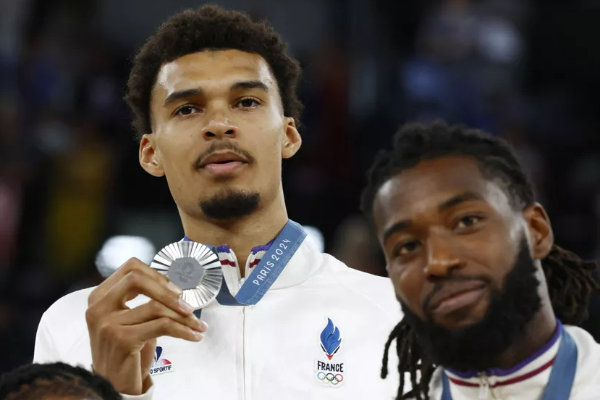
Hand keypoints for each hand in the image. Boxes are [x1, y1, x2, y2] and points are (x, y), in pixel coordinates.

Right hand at [86, 258, 206, 394]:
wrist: (113, 385)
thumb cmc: (127, 349)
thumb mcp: (130, 318)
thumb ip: (144, 298)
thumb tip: (178, 287)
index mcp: (99, 296)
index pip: (130, 268)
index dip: (157, 275)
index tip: (176, 290)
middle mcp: (98, 307)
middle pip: (137, 279)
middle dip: (169, 291)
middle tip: (189, 306)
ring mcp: (107, 323)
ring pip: (155, 306)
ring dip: (184, 316)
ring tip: (199, 325)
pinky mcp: (122, 339)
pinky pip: (162, 325)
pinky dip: (183, 329)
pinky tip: (194, 335)